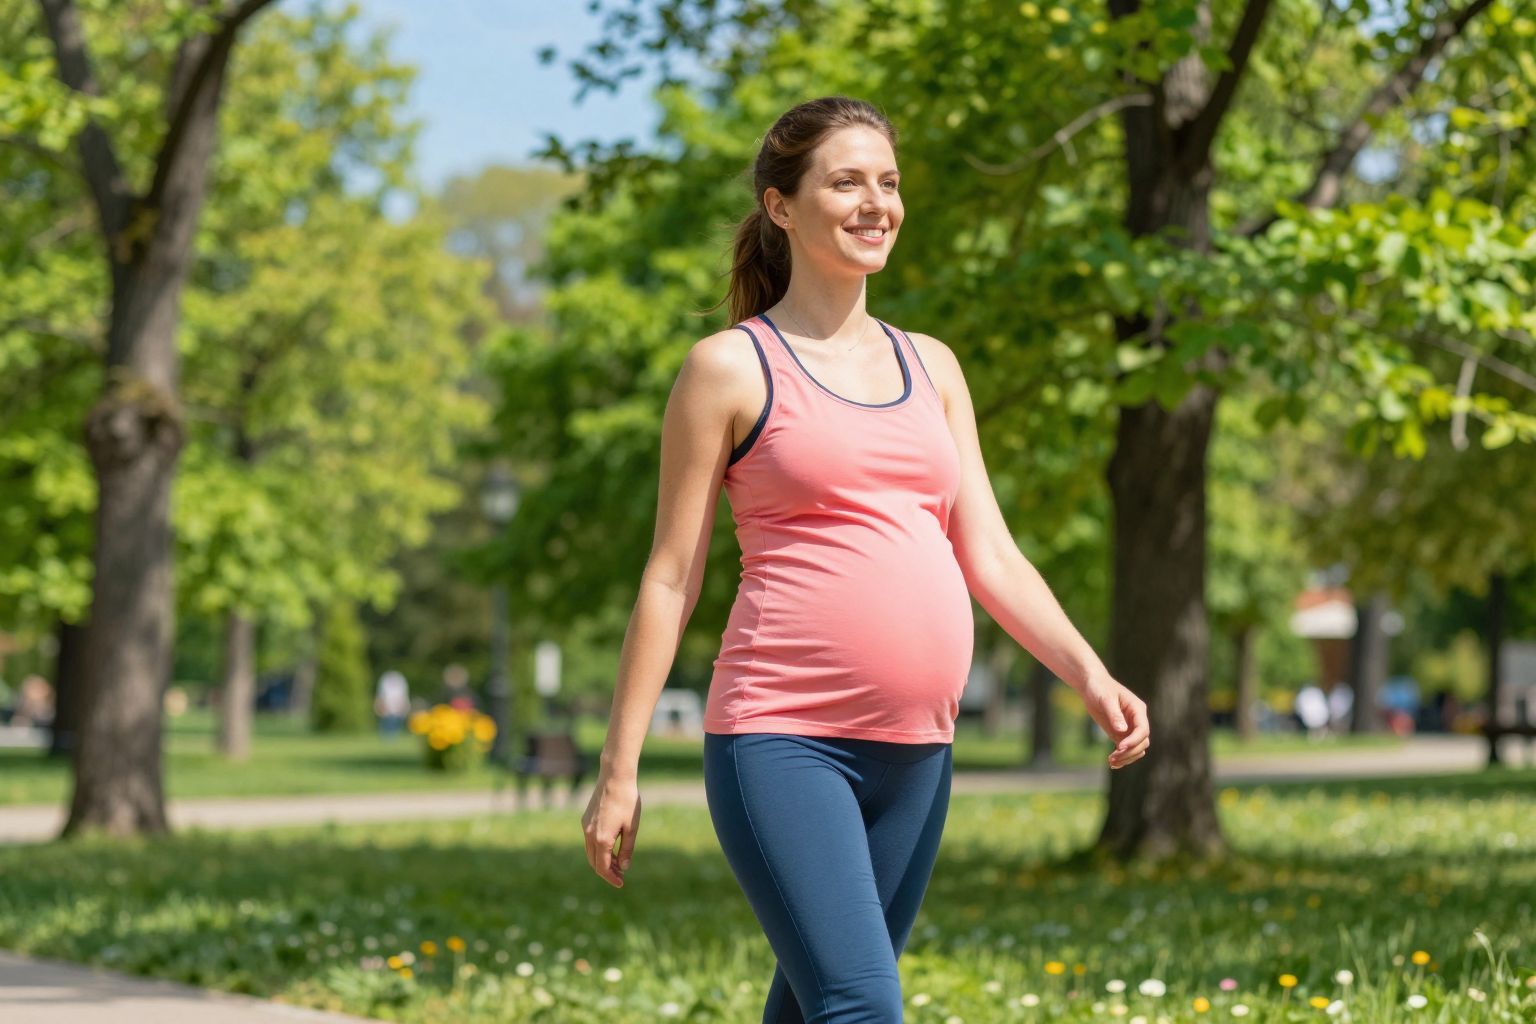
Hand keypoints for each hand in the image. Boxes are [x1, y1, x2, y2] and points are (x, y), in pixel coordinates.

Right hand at [582, 771, 639, 887]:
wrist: (614, 777)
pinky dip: (598, 849)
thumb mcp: (631, 828)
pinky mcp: (585, 819)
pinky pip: (589, 841)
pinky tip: (611, 846)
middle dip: (606, 871)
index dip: (611, 878)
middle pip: (594, 862)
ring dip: (602, 860)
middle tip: (620, 875)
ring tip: (618, 862)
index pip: (603, 867)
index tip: (621, 883)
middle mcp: (590, 835)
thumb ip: (627, 849)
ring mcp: (585, 827)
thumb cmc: (627, 801)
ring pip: (590, 852)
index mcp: (602, 839)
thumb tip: (623, 867)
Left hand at [1079, 673, 1148, 768]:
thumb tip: (1123, 730)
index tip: (1119, 747)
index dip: (1134, 741)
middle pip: (1142, 742)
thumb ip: (1114, 714)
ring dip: (1126, 758)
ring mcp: (1130, 728)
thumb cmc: (1100, 688)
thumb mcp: (1106, 699)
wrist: (1091, 685)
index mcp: (1138, 709)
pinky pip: (1126, 750)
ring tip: (1111, 762)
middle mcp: (1137, 720)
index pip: (1143, 730)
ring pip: (1137, 749)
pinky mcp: (1121, 734)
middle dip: (1129, 752)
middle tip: (1113, 758)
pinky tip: (1112, 763)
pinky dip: (1122, 758)